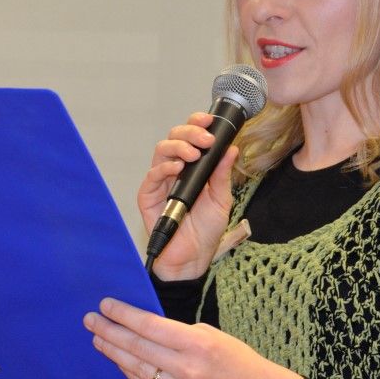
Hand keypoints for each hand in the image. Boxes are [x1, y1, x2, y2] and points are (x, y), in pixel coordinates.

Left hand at [85, 298, 306, 378]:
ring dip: (114, 353)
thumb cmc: (236, 360)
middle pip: (138, 347)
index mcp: (198, 344)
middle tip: (91, 321)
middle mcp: (187, 369)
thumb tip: (143, 326)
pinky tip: (119, 361)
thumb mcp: (212, 335)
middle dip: (111, 332)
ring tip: (98, 340)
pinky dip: (130, 373)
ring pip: (137, 369)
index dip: (125, 315)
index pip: (150, 326)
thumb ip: (179, 333)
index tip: (106, 305)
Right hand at [138, 113, 237, 280]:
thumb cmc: (205, 231)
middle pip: (174, 138)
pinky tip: (177, 169)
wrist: (193, 258)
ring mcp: (161, 182)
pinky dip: (165, 168)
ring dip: (178, 146)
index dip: (196, 124)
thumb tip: (231, 149)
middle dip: (190, 132)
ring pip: (162, 151)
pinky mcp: (148, 197)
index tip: (209, 120)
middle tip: (205, 139)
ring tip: (193, 153)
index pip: (191, 137)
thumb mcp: (221, 199)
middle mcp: (175, 170)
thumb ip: (223, 174)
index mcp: (193, 168)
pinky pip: (152, 175)